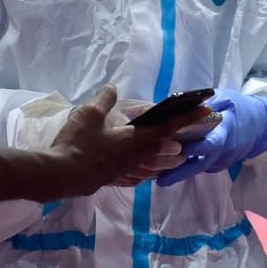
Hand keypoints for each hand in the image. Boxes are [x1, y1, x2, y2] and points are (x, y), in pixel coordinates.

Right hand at [48, 85, 209, 196]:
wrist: (60, 175)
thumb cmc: (78, 143)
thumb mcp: (90, 113)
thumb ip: (105, 99)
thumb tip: (113, 87)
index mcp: (135, 139)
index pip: (168, 126)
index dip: (188, 117)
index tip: (206, 110)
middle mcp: (136, 157)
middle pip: (165, 149)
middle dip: (181, 140)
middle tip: (194, 135)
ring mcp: (125, 171)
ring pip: (154, 164)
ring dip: (168, 158)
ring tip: (177, 155)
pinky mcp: (113, 180)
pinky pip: (137, 175)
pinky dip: (147, 171)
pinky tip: (145, 172)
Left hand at [157, 90, 266, 186]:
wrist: (260, 125)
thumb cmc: (239, 109)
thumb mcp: (225, 99)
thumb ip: (205, 104)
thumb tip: (179, 102)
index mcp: (225, 133)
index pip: (211, 144)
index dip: (197, 148)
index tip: (180, 149)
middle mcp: (222, 152)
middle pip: (200, 165)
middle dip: (180, 173)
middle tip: (161, 180)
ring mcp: (220, 161)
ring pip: (197, 168)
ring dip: (178, 172)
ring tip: (158, 177)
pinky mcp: (217, 165)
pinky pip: (199, 166)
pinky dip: (185, 167)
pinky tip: (166, 166)